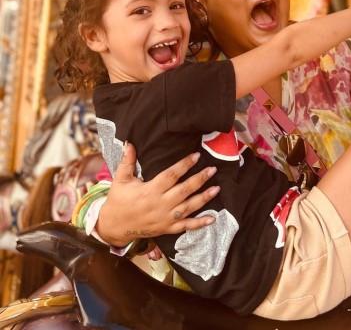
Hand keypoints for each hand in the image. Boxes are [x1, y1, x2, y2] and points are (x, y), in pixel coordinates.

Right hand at [96, 143, 218, 246]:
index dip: (184, 165)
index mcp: (150, 190)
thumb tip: (129, 143)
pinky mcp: (167, 229)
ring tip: (217, 189)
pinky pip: (186, 226)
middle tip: (212, 169)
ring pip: (188, 207)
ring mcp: (165, 218)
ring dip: (204, 198)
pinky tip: (212, 219)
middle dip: (199, 179)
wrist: (114, 226)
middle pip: (184, 190)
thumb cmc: (118, 200)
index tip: (196, 156)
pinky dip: (199, 223)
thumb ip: (127, 161)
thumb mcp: (121, 180)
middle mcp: (160, 204)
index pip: (171, 175)